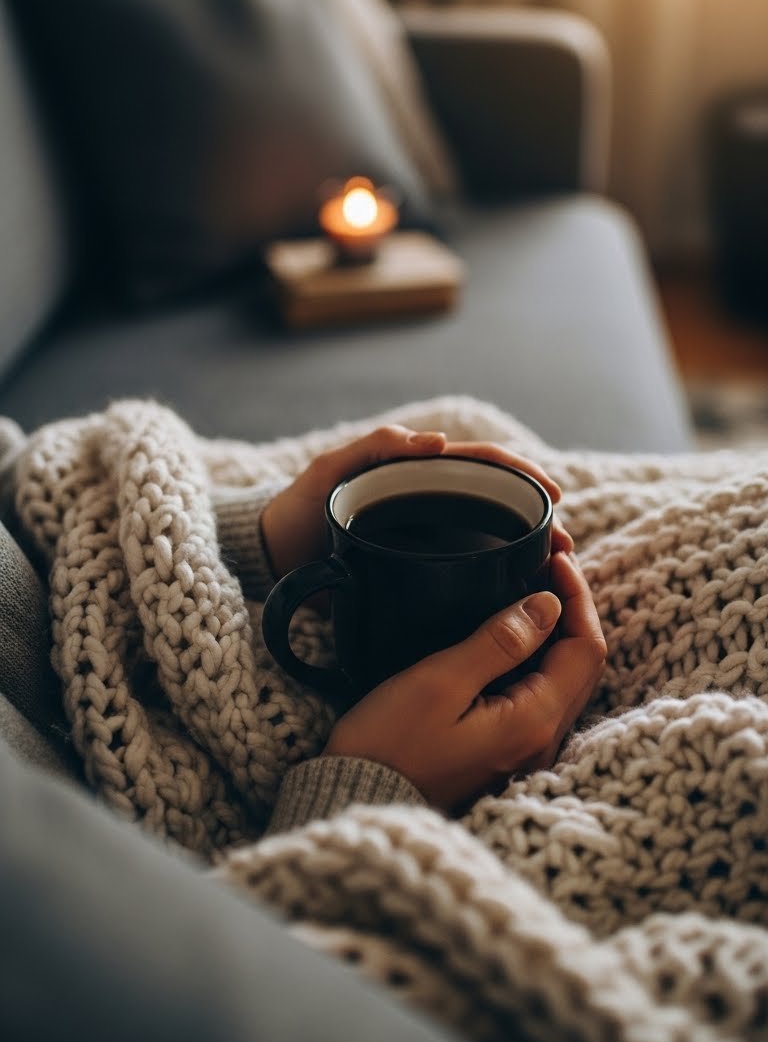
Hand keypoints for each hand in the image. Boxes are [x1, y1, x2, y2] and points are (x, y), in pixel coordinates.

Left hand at [260, 425, 571, 581]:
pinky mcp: (417, 576)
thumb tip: (436, 441)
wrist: (269, 562)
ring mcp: (426, 542)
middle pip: (496, 505)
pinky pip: (464, 573)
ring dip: (523, 552)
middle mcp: (428, 505)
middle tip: (564, 548)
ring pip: (486, 540)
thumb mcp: (330, 471)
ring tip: (551, 573)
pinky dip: (493, 581)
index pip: (482, 465)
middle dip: (536, 520)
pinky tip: (513, 600)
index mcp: (417, 473)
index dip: (522, 475)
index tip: (554, 495)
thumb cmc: (297, 508)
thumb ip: (374, 448)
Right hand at [323, 552, 606, 811]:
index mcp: (533, 721)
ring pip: (564, 678)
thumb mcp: (442, 681)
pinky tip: (513, 632)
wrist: (358, 797)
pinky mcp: (503, 750)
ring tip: (534, 586)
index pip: (586, 648)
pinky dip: (538, 656)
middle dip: (573, 608)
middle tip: (550, 563)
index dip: (578, 597)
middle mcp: (540, 741)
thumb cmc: (390, 743)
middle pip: (582, 663)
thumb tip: (547, 605)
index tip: (556, 558)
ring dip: (558, 631)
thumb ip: (499, 642)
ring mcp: (524, 749)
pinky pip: (540, 694)